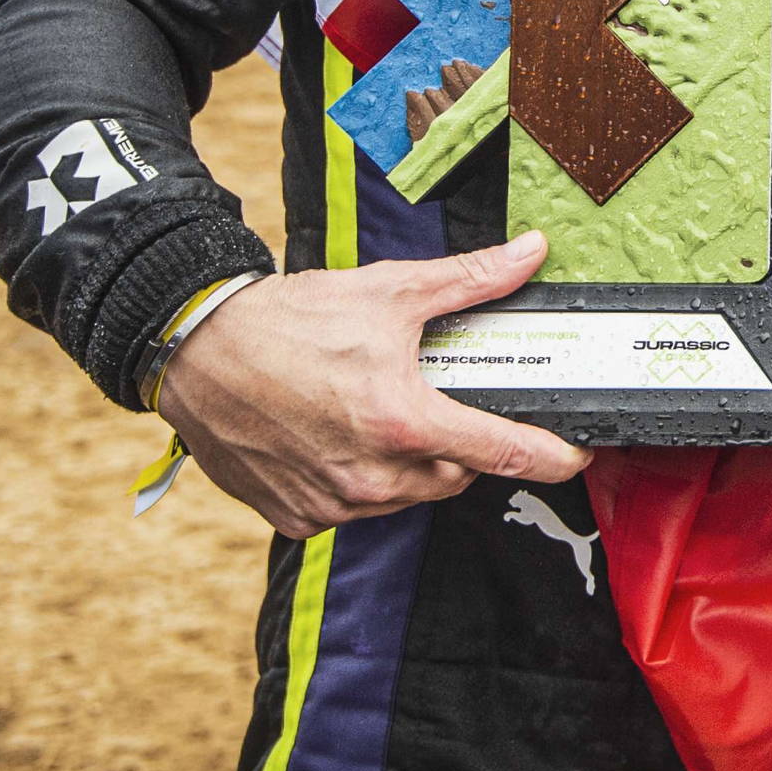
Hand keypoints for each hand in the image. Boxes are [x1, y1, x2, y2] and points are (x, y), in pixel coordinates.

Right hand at [154, 230, 590, 538]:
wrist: (196, 350)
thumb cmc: (287, 320)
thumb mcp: (389, 290)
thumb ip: (470, 279)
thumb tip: (530, 253)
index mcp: (403, 421)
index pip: (501, 452)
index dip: (549, 456)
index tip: (575, 455)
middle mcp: (371, 475)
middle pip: (454, 475)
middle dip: (460, 443)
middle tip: (436, 401)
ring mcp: (333, 503)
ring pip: (408, 496)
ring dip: (412, 464)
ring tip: (380, 412)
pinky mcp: (298, 517)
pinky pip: (355, 509)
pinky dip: (361, 481)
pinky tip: (339, 439)